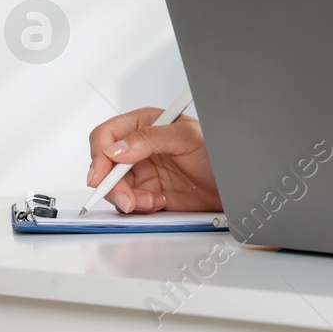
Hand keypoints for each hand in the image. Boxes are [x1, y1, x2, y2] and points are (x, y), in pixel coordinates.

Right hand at [86, 107, 220, 212]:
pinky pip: (129, 203)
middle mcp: (139, 148)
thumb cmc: (216, 152)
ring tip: (152, 202)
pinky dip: (139, 207)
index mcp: (145, 124)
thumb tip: (115, 149)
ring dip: (127, 198)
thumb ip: (150, 139)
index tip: (99, 175)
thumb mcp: (187, 138)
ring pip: (114, 187)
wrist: (234, 184)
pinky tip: (159, 203)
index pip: (107, 135)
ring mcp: (142, 172)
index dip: (99, 154)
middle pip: (105, 166)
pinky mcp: (148, 193)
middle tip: (127, 200)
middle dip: (112, 185)